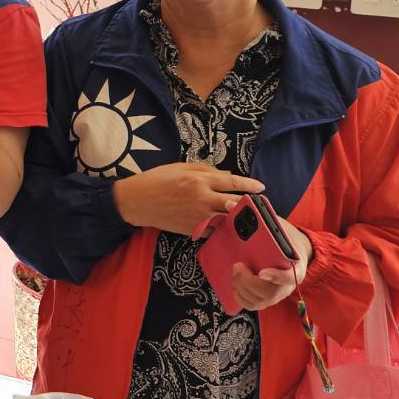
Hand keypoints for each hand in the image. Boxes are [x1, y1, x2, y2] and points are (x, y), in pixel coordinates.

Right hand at [113, 162, 266, 234]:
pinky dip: (224, 228)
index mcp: (200, 181)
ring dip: (240, 219)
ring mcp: (198, 217)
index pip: (233, 183)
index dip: (250, 185)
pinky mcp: (193, 229)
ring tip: (249, 217)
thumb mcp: (182, 168)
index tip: (261, 187)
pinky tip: (230, 227)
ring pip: (228, 220)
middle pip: (236, 204)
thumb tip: (228, 176)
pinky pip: (215, 231)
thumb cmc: (158, 180)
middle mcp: (202, 199)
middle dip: (250, 204)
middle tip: (259, 204)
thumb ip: (207, 171)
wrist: (137, 201)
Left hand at [231, 217, 312, 310]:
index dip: (276, 277)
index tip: (263, 272)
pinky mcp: (267, 299)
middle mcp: (288, 286)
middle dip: (249, 281)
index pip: (289, 277)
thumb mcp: (277, 224)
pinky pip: (253, 305)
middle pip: (269, 293)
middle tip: (238, 266)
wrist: (298, 253)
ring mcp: (278, 294)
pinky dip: (241, 297)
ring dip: (242, 288)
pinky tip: (235, 283)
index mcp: (296, 267)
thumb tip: (229, 204)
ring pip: (259, 301)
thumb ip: (258, 216)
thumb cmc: (286, 238)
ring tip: (236, 271)